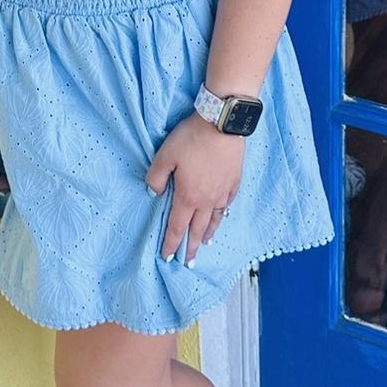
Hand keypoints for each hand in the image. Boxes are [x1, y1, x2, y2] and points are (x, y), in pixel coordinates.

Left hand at [146, 114, 243, 265]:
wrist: (222, 124)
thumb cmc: (191, 138)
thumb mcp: (165, 155)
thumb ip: (156, 177)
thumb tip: (153, 194)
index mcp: (187, 197)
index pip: (176, 226)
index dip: (171, 243)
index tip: (168, 257)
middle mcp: (206, 200)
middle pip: (197, 229)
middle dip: (191, 247)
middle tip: (189, 262)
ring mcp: (222, 192)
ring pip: (214, 219)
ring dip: (208, 234)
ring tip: (206, 244)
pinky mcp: (234, 182)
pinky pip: (227, 204)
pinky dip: (223, 214)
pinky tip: (222, 215)